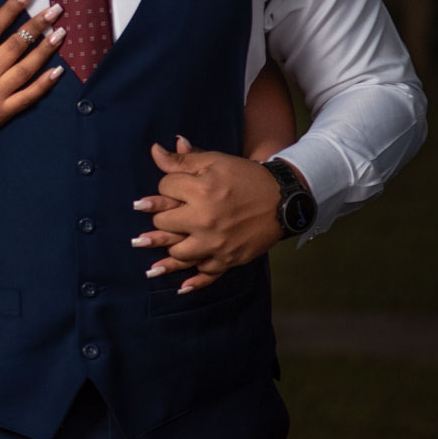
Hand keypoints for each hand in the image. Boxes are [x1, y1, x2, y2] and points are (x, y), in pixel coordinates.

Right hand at [0, 0, 65, 156]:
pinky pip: (29, 96)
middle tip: (55, 9)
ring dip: (46, 50)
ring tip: (61, 33)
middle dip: (37, 25)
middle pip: (16, 44)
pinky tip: (58, 70)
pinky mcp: (5, 111)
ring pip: (27, 68)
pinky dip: (44, 83)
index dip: (11, 8)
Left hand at [129, 136, 291, 290]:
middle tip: (169, 214)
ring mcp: (216, 243)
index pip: (164, 188)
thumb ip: (182, 160)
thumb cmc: (246, 176)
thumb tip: (154, 150)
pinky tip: (180, 287)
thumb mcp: (214, 161)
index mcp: (201, 191)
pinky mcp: (229, 259)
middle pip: (164, 223)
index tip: (174, 186)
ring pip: (178, 253)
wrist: (283, 200)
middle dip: (163, 216)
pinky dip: (194, 282)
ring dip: (169, 249)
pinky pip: (207, 274)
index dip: (167, 186)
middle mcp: (205, 220)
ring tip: (157, 255)